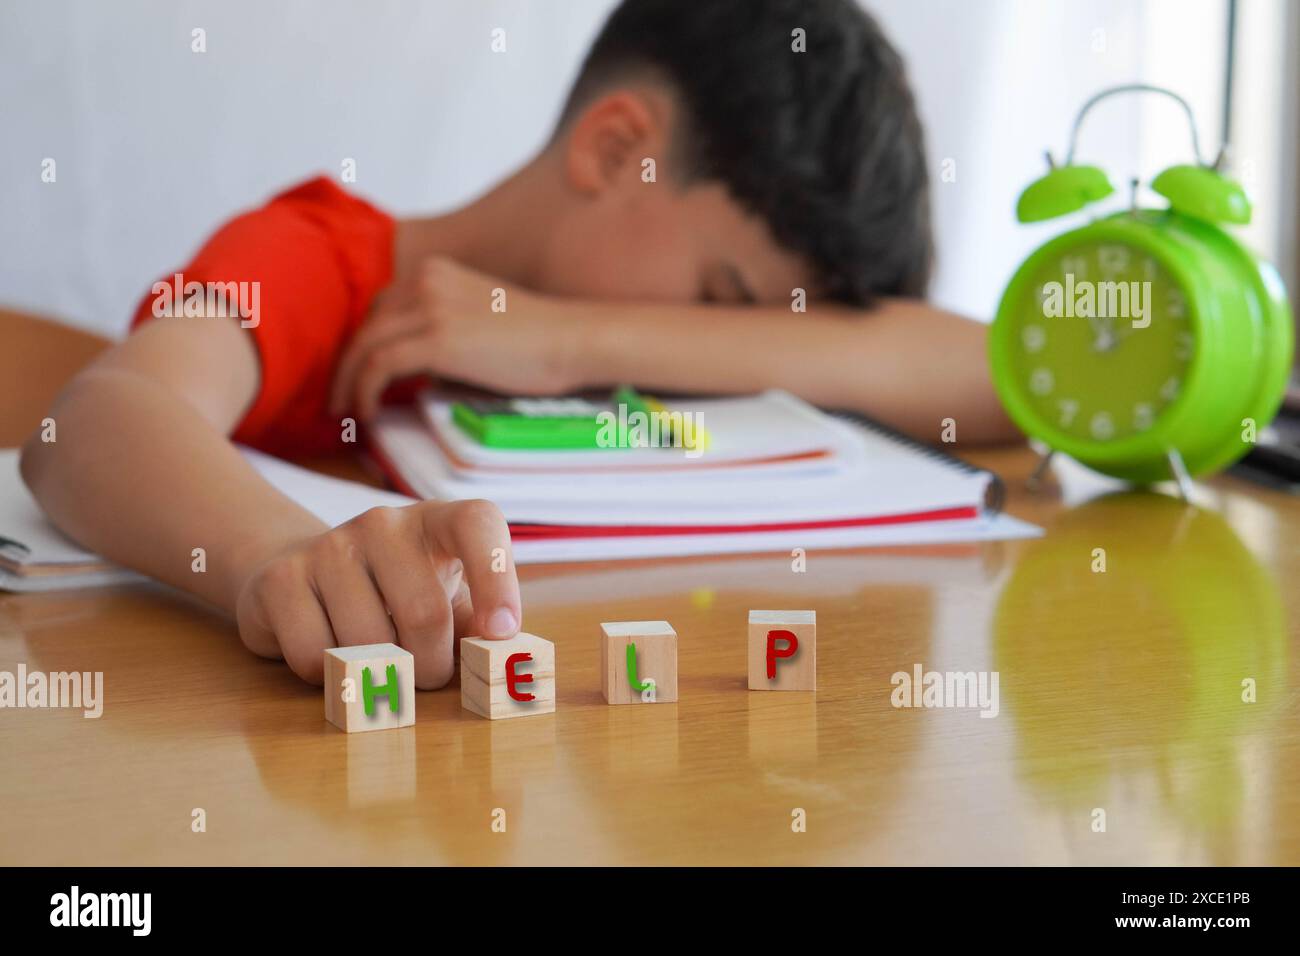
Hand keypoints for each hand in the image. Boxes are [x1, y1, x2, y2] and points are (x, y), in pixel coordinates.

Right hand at [234, 498, 520, 687]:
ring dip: (381, 676)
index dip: (496, 578)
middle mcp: (384, 523)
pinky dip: (330, 677)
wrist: (305, 572)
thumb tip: (505, 662)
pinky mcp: (282, 578)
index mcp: (437, 521)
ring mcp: (330, 546)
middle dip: (432, 667)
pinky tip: (332, 652)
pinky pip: (315, 656)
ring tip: (378, 660)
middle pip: (425, 614)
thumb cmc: (399, 594)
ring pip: (369, 644)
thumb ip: (479, 626)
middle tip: (426, 675)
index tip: (501, 632)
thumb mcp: (448, 599)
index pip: (477, 525)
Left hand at [329, 257, 580, 420]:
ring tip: (348, 415)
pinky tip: (368, 414)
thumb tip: (410, 367)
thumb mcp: (479, 317)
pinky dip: (365, 392)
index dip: (362, 346)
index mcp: (435, 272)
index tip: (356, 378)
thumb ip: (443, 327)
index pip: (380, 309)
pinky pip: (380, 366)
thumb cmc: (537, 340)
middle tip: (340, 401)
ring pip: (365, 346)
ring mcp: (431, 307)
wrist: (571, 340)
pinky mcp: (438, 339)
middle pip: (366, 326)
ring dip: (349, 384)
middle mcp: (426, 281)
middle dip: (347, 366)